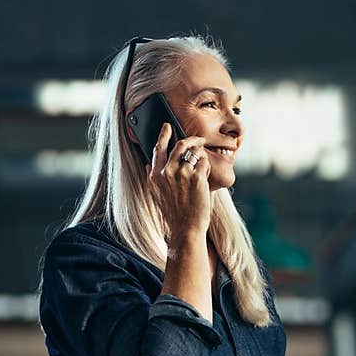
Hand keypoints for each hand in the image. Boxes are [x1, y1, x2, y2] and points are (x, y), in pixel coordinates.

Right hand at [146, 122, 210, 238]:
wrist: (185, 228)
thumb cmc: (174, 214)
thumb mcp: (156, 195)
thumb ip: (152, 177)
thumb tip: (148, 164)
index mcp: (155, 175)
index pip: (158, 148)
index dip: (164, 134)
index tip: (167, 126)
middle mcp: (166, 171)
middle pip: (180, 145)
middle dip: (192, 140)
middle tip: (199, 140)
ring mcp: (182, 173)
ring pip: (194, 152)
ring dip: (201, 156)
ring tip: (202, 165)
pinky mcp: (196, 177)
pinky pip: (204, 162)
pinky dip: (207, 167)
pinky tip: (206, 176)